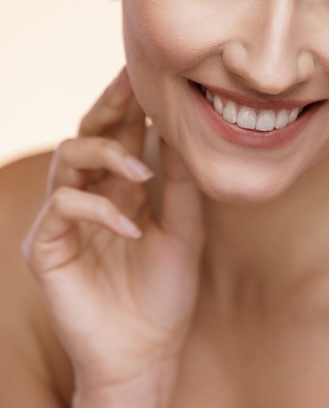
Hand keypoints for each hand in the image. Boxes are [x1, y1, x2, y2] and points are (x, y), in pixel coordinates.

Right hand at [23, 68, 204, 405]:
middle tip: (129, 83)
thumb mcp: (184, 229)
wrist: (146, 350)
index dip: (130, 104)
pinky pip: (63, 205)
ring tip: (141, 170)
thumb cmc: (165, 292)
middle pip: (87, 133)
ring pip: (67, 156)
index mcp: (120, 188)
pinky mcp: (47, 245)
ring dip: (105, 153)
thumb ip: (180, 182)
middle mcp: (91, 195)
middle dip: (108, 105)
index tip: (146, 74)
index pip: (120, 135)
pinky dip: (98, 208)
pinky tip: (130, 227)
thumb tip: (181, 132)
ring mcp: (66, 218)